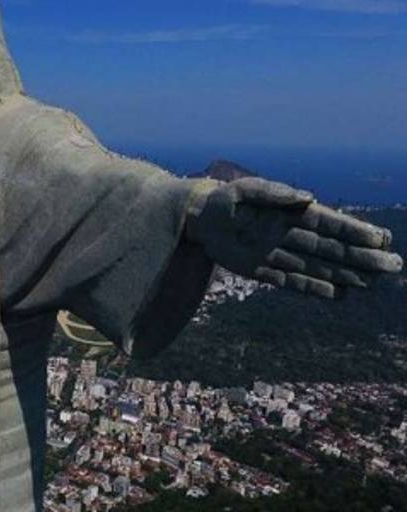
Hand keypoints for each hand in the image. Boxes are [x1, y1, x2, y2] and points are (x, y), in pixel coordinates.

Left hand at [187, 177, 402, 298]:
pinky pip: (293, 282)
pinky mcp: (262, 270)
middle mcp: (290, 235)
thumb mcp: (244, 190)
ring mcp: (278, 254)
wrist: (199, 218)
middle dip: (361, 258)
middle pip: (331, 249)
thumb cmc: (225, 199)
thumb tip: (308, 198)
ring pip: (318, 267)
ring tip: (373, 283)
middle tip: (392, 267)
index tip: (382, 240)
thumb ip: (274, 193)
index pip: (329, 224)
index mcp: (291, 212)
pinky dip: (314, 289)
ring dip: (345, 275)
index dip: (355, 232)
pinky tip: (339, 295)